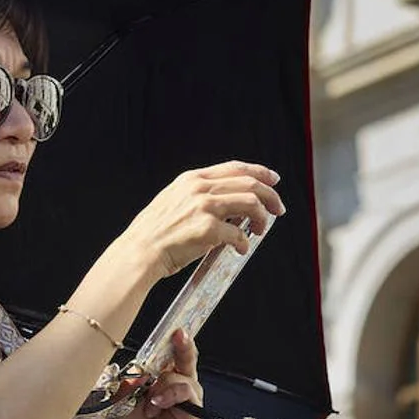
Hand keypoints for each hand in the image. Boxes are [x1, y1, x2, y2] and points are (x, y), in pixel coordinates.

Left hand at [110, 327, 202, 418]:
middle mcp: (178, 377)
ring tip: (150, 404)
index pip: (168, 349)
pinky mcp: (194, 406)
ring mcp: (188, 391)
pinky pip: (185, 390)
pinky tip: (157, 406)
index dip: (171, 336)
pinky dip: (168, 396)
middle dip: (183, 342)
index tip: (173, 325)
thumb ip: (133, 378)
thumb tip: (141, 367)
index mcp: (162, 370)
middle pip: (184, 353)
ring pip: (178, 374)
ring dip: (161, 387)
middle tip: (179, 333)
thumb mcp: (125, 394)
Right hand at [123, 162, 286, 280]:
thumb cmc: (156, 233)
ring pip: (251, 203)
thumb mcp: (174, 200)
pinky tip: (241, 250)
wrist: (140, 251)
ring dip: (262, 218)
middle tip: (278, 210)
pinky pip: (239, 234)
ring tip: (260, 230)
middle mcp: (200, 188)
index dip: (259, 172)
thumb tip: (230, 205)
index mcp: (192, 179)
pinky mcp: (208, 229)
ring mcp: (205, 207)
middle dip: (270, 196)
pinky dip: (244, 243)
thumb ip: (200, 196)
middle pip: (250, 183)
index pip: (235, 167)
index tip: (273, 180)